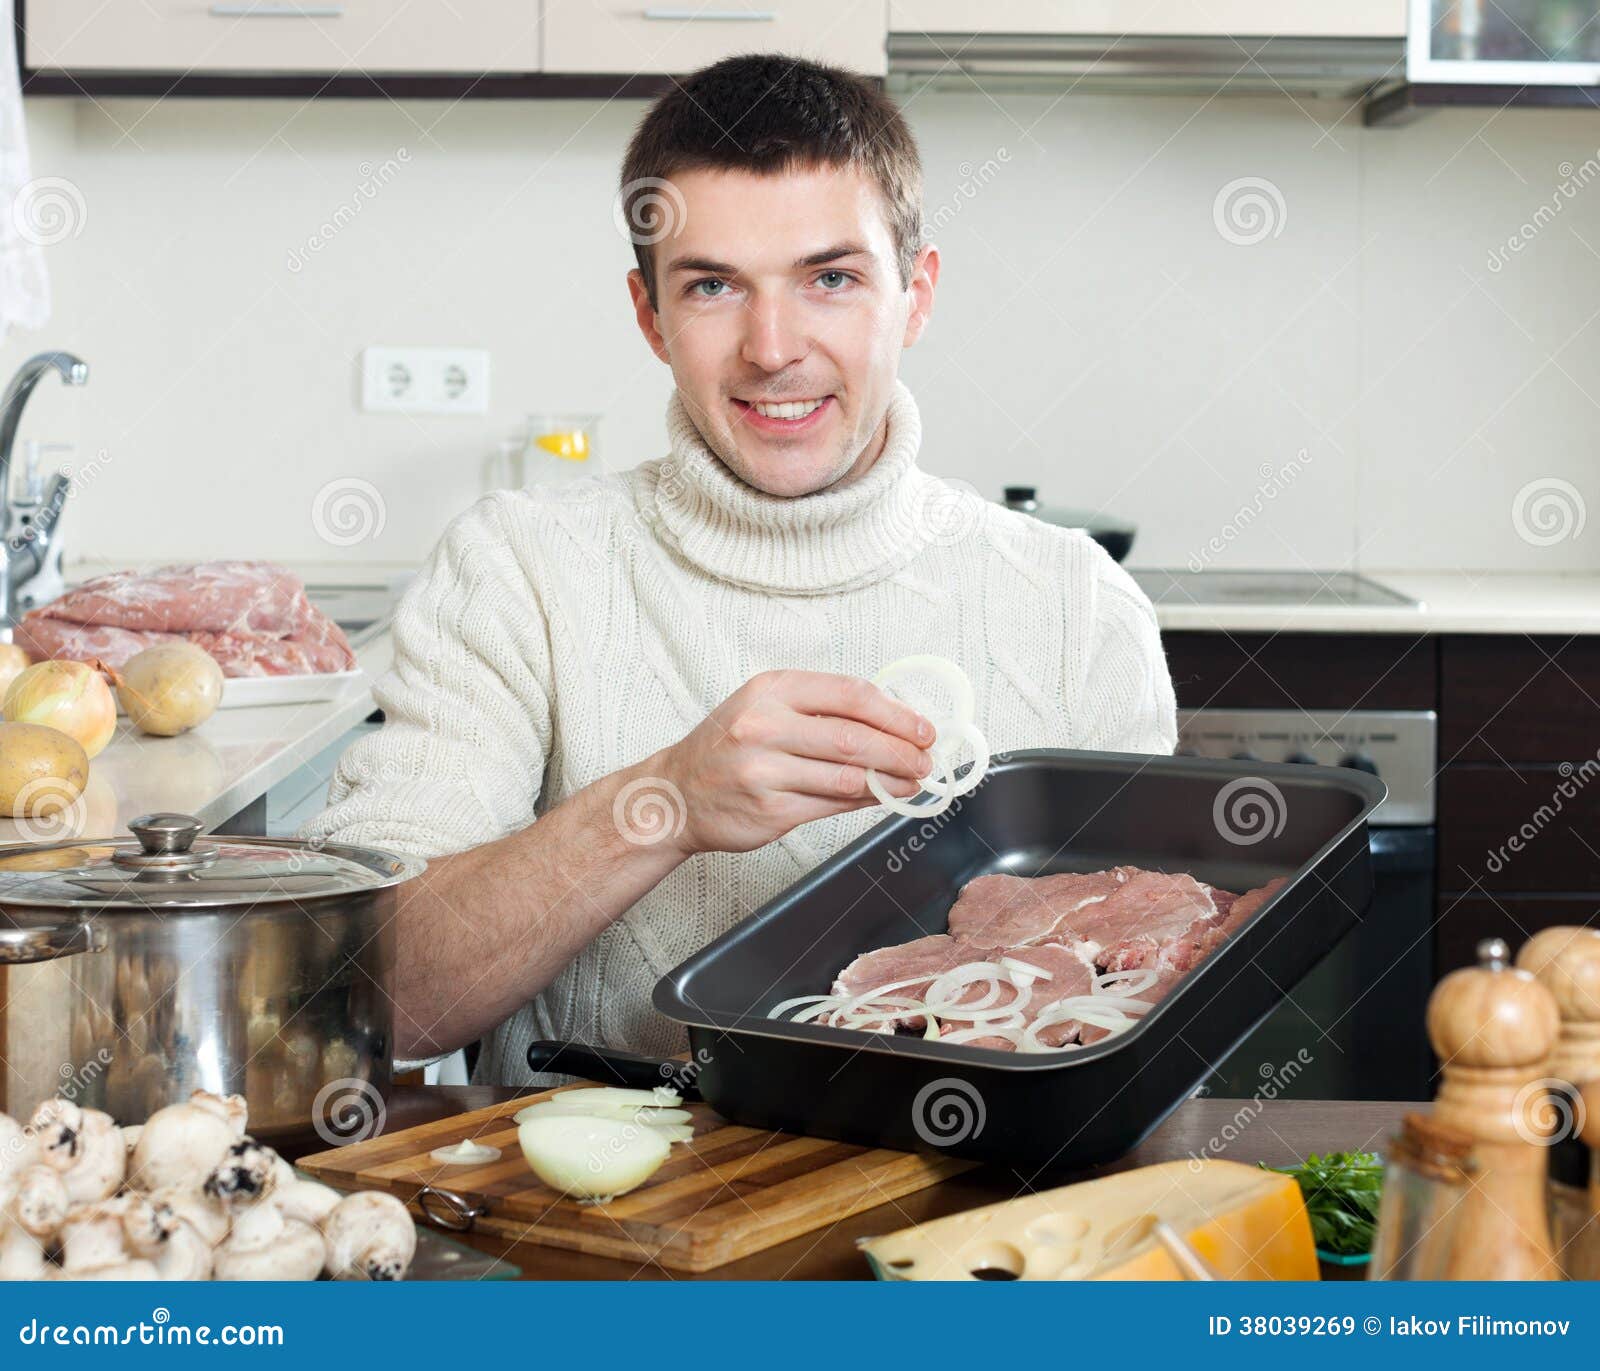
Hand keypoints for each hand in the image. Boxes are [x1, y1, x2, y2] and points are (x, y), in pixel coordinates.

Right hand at [649, 670, 936, 855]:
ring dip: (891, 781)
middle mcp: (764, 726)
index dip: (896, 713)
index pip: (850, 694)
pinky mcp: (770, 810)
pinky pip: (832, 806)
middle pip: (854, 737)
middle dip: (902, 750)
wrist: (676, 793)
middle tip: (927, 759)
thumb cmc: (728, 746)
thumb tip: (893, 720)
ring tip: (914, 781)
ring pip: (847, 776)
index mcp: (771, 690)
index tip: (923, 727)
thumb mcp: (765, 707)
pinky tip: (881, 798)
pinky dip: (864, 803)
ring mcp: (764, 770)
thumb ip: (821, 709)